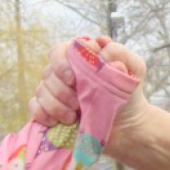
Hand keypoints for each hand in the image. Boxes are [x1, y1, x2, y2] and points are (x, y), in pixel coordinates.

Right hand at [29, 36, 150, 155]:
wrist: (128, 125)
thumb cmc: (129, 94)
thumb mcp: (135, 70)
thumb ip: (121, 53)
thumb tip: (101, 43)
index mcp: (80, 59)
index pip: (59, 51)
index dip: (61, 64)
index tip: (73, 79)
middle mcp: (64, 72)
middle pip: (48, 74)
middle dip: (62, 91)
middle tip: (78, 104)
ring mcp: (55, 92)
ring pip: (41, 92)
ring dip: (55, 106)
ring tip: (74, 117)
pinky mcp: (50, 110)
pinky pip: (34, 107)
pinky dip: (42, 114)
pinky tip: (56, 122)